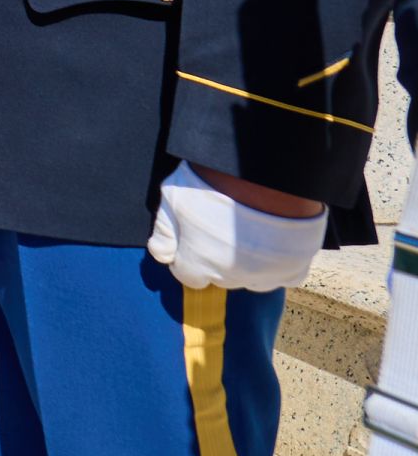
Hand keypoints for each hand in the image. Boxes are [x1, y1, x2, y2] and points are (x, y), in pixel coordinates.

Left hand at [146, 161, 324, 290]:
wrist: (265, 176)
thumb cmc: (213, 183)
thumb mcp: (173, 197)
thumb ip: (164, 231)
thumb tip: (162, 254)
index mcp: (198, 264)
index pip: (188, 275)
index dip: (189, 257)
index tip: (195, 239)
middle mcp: (231, 277)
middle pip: (220, 277)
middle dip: (217, 259)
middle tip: (223, 229)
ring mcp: (265, 275)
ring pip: (252, 279)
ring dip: (248, 264)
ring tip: (249, 234)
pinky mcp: (294, 268)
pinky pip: (286, 277)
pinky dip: (280, 266)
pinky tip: (274, 244)